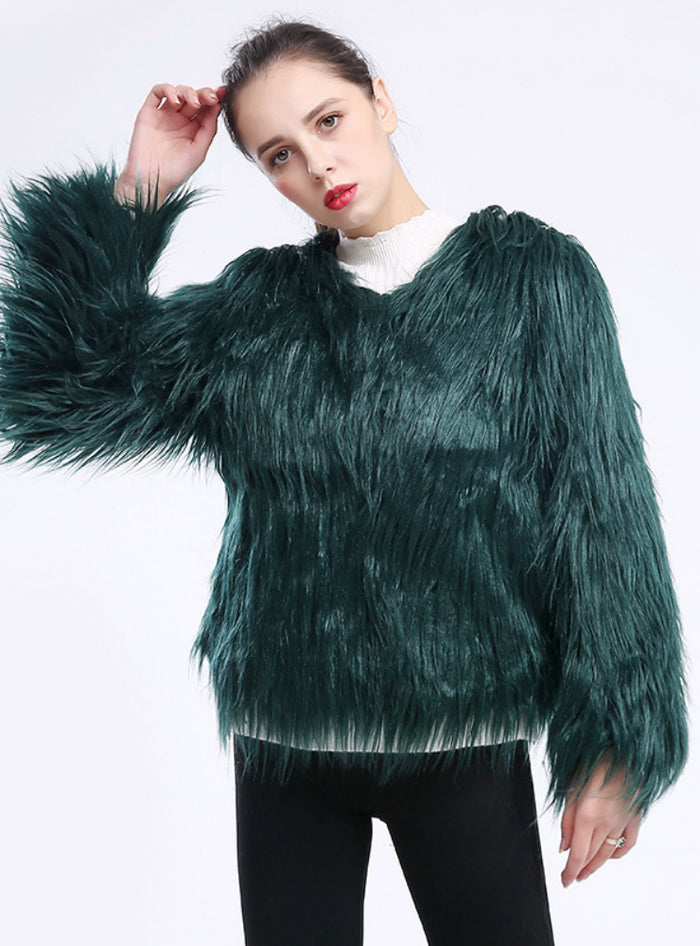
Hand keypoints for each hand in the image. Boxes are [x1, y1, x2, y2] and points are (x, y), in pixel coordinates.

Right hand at [115, 82, 226, 208]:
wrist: (151, 180)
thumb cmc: (174, 172)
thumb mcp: (199, 151)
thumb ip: (208, 129)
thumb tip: (217, 107)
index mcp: (193, 129)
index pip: (206, 108)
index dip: (214, 98)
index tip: (223, 93)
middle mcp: (179, 120)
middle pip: (194, 97)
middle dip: (204, 94)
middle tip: (211, 98)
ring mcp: (164, 115)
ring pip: (178, 92)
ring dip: (188, 92)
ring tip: (193, 103)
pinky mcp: (149, 112)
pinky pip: (157, 92)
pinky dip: (167, 90)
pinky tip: (175, 100)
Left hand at [560, 751, 641, 887]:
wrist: (625, 749)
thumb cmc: (596, 760)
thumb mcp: (571, 787)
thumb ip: (566, 819)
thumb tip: (563, 846)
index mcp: (587, 814)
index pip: (577, 854)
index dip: (570, 871)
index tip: (564, 881)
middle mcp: (606, 822)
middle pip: (592, 856)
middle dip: (580, 869)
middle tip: (572, 877)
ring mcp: (623, 821)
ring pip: (608, 853)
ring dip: (596, 866)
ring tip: (587, 872)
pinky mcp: (635, 816)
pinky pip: (628, 842)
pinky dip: (618, 853)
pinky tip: (611, 856)